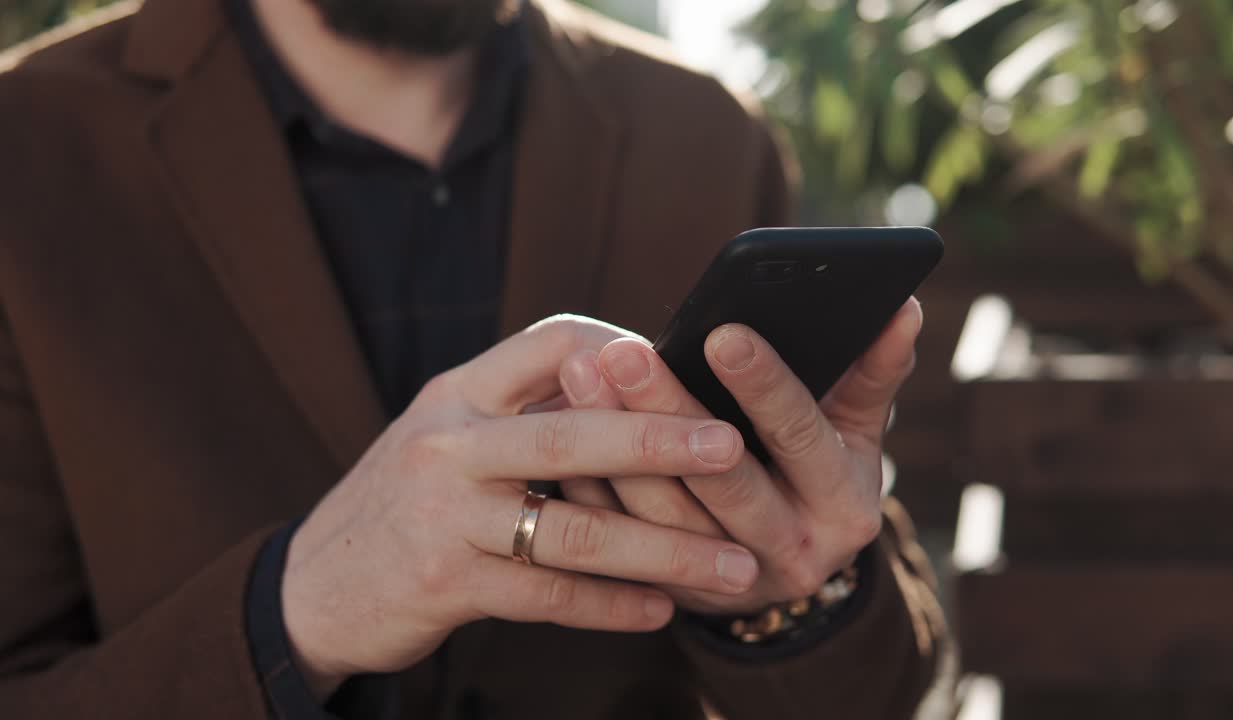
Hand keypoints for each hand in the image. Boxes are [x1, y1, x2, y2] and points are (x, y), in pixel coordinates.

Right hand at [282, 317, 762, 697]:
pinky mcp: (445, 584)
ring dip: (661, 548)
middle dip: (660, 440)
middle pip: (570, 434)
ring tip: (730, 565)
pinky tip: (660, 609)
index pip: (551, 342)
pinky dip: (610, 604)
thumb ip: (523, 409)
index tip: (683, 367)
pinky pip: (548, 594)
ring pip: (572, 529)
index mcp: (457, 393)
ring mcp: (445, 516)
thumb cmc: (404, 502)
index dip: (624, 350)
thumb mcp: (446, 435)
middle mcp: (449, 445)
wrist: (313, 585)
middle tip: (732, 448)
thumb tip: (630, 384)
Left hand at [557, 299, 922, 614]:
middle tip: (622, 351)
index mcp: (844, 505)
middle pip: (723, 478)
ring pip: (662, 511)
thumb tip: (902, 305)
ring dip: (614, 442)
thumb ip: (872, 373)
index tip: (721, 332)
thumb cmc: (819, 473)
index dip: (764, 386)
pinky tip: (560, 425)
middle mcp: (792, 550)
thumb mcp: (854, 434)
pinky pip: (621, 536)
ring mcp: (731, 580)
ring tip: (580, 370)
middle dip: (669, 411)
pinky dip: (589, 482)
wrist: (787, 569)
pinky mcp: (675, 592)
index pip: (801, 437)